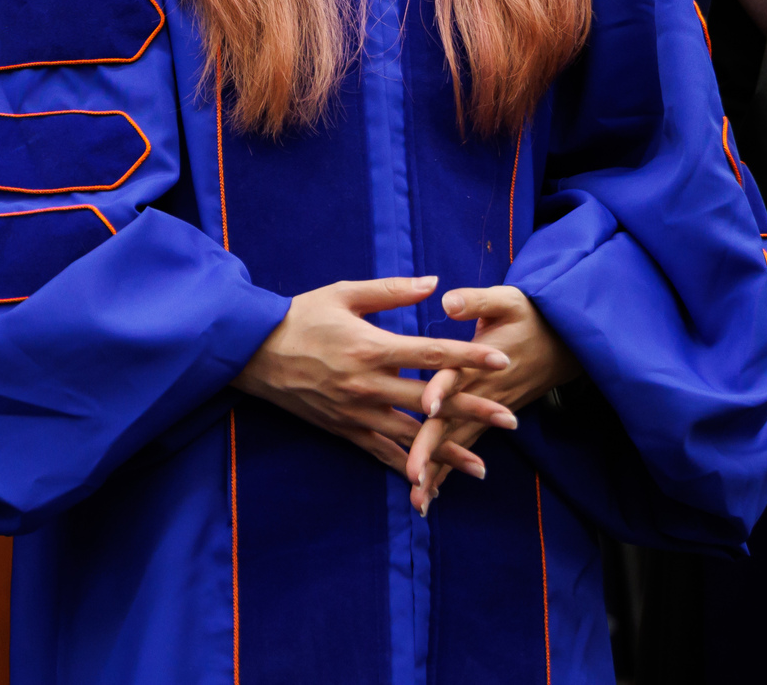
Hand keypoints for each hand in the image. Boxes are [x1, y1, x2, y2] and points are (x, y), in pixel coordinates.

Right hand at [233, 277, 519, 485]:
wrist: (253, 353)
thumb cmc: (300, 316)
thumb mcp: (344, 293)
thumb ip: (392, 291)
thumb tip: (434, 283)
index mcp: (371, 346)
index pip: (431, 352)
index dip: (469, 355)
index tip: (501, 359)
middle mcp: (368, 384)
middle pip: (431, 400)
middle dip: (474, 409)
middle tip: (512, 418)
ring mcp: (356, 412)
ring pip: (411, 436)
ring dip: (448, 452)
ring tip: (482, 466)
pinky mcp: (343, 429)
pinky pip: (380, 452)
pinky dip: (406, 467)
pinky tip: (430, 482)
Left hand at [404, 286, 580, 515]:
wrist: (566, 343)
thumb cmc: (530, 316)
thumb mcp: (507, 300)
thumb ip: (476, 300)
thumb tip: (447, 300)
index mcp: (478, 362)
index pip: (458, 378)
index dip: (443, 390)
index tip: (428, 407)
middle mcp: (481, 392)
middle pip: (452, 423)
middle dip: (431, 450)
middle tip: (413, 477)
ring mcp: (485, 410)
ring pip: (458, 444)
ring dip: (439, 472)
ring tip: (418, 501)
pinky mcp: (487, 420)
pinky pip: (465, 448)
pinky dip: (449, 473)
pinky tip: (431, 495)